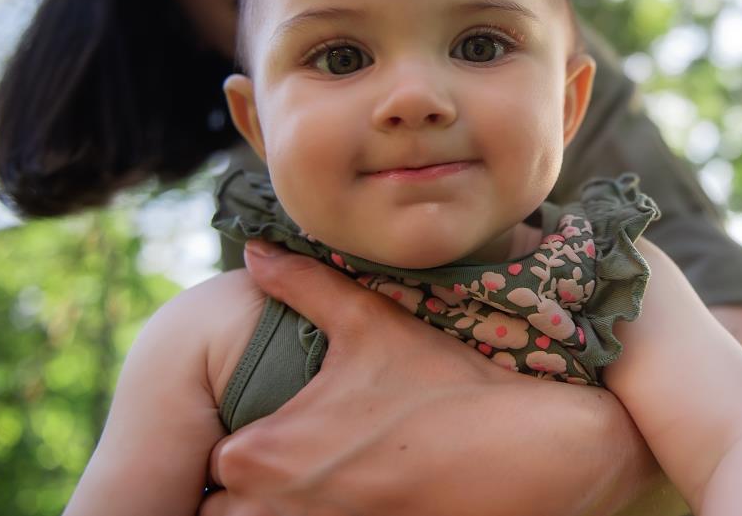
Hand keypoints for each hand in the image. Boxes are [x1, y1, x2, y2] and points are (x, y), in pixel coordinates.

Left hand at [200, 241, 666, 515]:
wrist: (525, 449)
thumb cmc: (445, 385)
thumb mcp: (373, 325)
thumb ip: (305, 286)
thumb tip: (255, 251)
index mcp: (267, 451)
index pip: (216, 464)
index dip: (246, 446)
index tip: (283, 427)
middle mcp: (281, 506)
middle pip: (228, 511)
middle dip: (253, 491)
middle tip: (308, 452)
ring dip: (283, 508)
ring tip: (334, 474)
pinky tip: (363, 493)